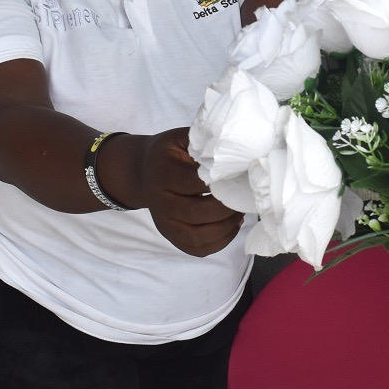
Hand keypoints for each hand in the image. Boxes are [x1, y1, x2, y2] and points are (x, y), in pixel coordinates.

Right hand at [102, 129, 243, 256]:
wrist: (144, 171)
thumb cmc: (171, 154)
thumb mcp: (181, 139)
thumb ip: (204, 143)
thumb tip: (235, 147)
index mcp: (162, 173)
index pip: (192, 182)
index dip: (218, 182)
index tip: (239, 177)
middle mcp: (159, 202)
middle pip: (196, 212)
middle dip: (226, 207)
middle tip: (244, 196)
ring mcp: (164, 223)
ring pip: (198, 236)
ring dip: (225, 227)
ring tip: (239, 212)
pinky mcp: (171, 237)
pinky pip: (198, 249)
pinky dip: (220, 242)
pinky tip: (232, 226)